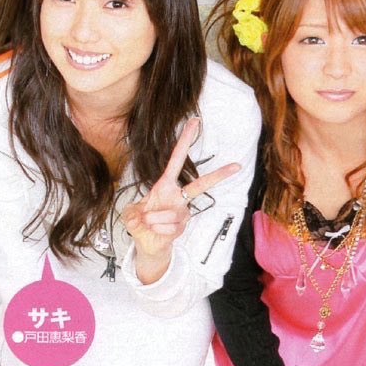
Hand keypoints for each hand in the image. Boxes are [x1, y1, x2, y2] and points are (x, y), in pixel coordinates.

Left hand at [121, 117, 241, 266]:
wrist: (146, 243)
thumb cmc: (140, 222)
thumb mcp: (129, 214)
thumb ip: (131, 214)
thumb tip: (141, 217)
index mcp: (165, 185)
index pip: (177, 160)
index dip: (185, 141)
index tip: (195, 122)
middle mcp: (177, 196)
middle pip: (200, 185)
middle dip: (218, 175)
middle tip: (236, 165)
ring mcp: (182, 212)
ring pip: (172, 214)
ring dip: (154, 219)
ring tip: (148, 222)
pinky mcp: (183, 227)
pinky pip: (170, 228)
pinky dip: (157, 230)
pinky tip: (155, 231)